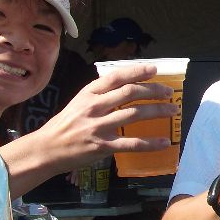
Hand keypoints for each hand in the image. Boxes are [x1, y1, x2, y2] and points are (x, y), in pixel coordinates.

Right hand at [32, 63, 177, 172]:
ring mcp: (98, 126)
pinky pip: (131, 143)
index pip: (116, 77)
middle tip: (169, 93)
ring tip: (172, 110)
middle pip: (130, 93)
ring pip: (134, 114)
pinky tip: (164, 142)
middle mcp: (94, 106)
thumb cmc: (65, 125)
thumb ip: (100, 95)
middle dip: (153, 91)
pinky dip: (150, 143)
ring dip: (157, 111)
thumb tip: (127, 85)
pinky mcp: (102, 146)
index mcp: (88, 93)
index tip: (154, 70)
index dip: (137, 72)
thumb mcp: (79, 102)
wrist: (46, 149)